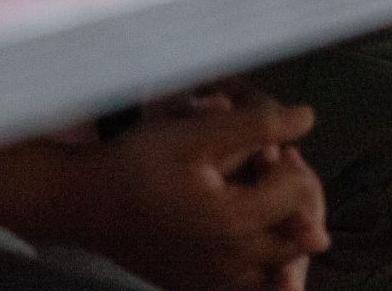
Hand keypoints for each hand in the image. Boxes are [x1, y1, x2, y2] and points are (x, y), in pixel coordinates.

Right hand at [66, 95, 327, 290]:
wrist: (83, 202)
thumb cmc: (139, 161)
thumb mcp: (197, 133)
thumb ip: (257, 126)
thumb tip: (308, 118)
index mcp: (233, 220)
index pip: (297, 196)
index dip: (291, 167)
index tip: (268, 150)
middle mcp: (228, 261)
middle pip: (294, 239)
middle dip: (293, 205)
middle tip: (269, 174)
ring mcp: (210, 281)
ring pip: (273, 271)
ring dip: (279, 240)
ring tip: (259, 203)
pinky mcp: (192, 286)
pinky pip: (242, 284)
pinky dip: (255, 265)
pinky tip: (238, 234)